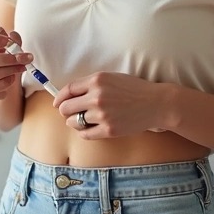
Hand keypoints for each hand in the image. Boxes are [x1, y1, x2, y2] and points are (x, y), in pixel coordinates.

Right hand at [0, 26, 32, 98]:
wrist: (1, 73)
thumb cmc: (1, 53)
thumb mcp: (8, 43)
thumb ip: (12, 39)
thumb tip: (13, 37)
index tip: (8, 42)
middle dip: (7, 59)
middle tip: (22, 58)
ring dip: (10, 70)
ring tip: (22, 66)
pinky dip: (6, 82)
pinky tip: (12, 77)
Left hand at [52, 72, 168, 139]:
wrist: (155, 103)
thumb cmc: (134, 89)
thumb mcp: (111, 78)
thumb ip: (91, 84)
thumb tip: (69, 95)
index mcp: (96, 80)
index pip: (68, 90)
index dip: (59, 98)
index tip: (58, 103)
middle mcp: (96, 97)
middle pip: (66, 108)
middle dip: (66, 111)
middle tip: (71, 113)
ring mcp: (102, 115)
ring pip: (74, 122)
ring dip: (74, 122)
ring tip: (81, 121)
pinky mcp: (108, 130)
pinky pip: (85, 134)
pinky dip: (83, 132)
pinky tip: (89, 129)